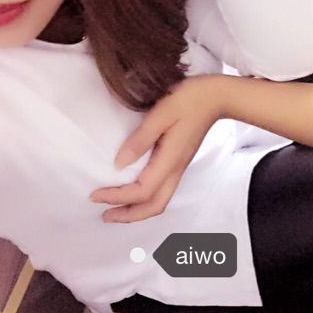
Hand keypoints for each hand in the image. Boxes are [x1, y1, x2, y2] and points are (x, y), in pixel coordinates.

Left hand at [90, 75, 230, 222]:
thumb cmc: (190, 100)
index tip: (95, 194)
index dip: (117, 197)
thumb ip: (140, 139)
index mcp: (170, 160)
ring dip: (137, 210)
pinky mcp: (179, 161)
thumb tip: (119, 163)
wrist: (217, 97)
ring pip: (159, 200)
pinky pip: (162, 190)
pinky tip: (134, 191)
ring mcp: (179, 166)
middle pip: (154, 206)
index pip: (142, 191)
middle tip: (104, 214)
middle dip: (128, 215)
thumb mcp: (161, 113)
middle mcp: (175, 169)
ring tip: (115, 207)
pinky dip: (145, 198)